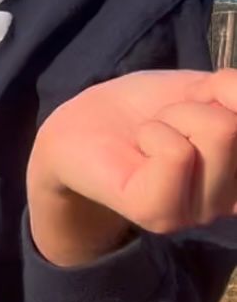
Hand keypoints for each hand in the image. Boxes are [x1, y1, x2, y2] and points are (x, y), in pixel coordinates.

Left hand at [28, 68, 236, 266]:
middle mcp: (230, 202)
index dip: (235, 100)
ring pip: (218, 132)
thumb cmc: (145, 108)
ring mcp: (197, 212)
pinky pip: (178, 154)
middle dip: (200, 104)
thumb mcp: (207, 88)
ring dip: (176, 115)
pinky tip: (140, 147)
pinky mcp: (158, 212)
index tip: (213, 102)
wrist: (80, 125)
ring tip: (154, 133)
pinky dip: (156, 132)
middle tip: (170, 120)